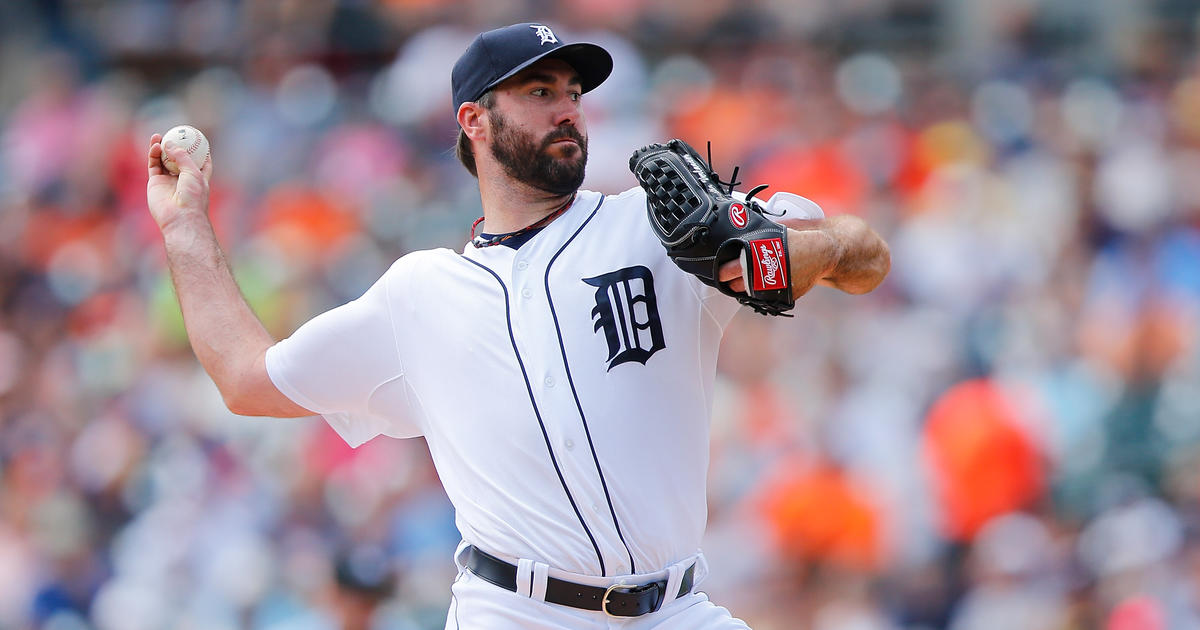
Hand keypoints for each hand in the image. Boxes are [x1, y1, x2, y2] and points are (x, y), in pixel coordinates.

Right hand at [146, 133, 212, 231]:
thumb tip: (169, 143)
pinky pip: (153, 165)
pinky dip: (153, 154)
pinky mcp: (155, 183)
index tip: (199, 138)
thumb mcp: (194, 172)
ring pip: (163, 160)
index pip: (202, 162)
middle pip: (179, 159)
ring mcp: (168, 181)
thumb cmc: (193, 197)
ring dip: (161, 148)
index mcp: (199, 178)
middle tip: (173, 133)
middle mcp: (183, 179)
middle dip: (176, 146)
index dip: (201, 151)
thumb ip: (182, 156)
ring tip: (159, 136)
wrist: (180, 217)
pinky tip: (155, 145)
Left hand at [717, 227, 836, 298]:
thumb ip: (754, 236)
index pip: (728, 271)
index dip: (721, 272)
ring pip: (748, 294)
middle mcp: (762, 276)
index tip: (719, 270)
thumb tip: (737, 229)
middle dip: (729, 282)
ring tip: (742, 280)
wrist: (822, 252)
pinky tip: (760, 283)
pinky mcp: (783, 296)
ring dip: (744, 288)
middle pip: (735, 286)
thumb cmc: (795, 239)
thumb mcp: (771, 233)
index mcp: (755, 258)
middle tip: (727, 278)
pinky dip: (761, 292)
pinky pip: (765, 297)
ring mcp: (773, 288)